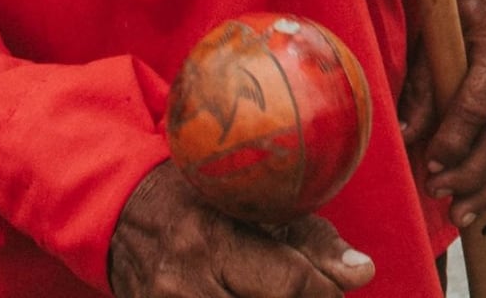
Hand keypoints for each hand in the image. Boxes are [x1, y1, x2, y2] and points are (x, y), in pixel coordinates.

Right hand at [109, 161, 375, 297]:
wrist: (122, 214)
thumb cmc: (197, 197)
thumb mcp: (250, 201)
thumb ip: (309, 238)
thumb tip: (364, 273)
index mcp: (211, 239)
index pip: (288, 283)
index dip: (326, 291)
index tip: (340, 287)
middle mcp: (186, 286)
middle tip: (313, 289)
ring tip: (276, 286)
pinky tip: (246, 292)